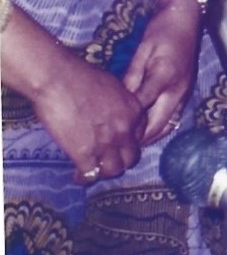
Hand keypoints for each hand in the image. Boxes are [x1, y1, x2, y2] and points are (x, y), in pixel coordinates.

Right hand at [36, 51, 146, 184]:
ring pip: (115, 170)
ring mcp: (107, 143)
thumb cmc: (80, 76)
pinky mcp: (85, 153)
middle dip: (119, 160)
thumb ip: (117, 105)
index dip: (127, 142)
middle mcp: (125, 130)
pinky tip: (77, 176)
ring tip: (93, 170)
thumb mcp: (112, 87)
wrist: (58, 79)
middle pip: (131, 157)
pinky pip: (91, 175)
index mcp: (135, 111)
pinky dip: (84, 178)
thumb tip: (109, 113)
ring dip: (104, 172)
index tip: (116, 144)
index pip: (139, 136)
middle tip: (106, 160)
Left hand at [124, 0, 203, 145]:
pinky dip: (160, 126)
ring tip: (131, 144)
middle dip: (141, 139)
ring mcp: (184, 91)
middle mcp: (178, 90)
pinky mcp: (186, 90)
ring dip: (152, 135)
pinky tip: (146, 130)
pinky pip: (173, 115)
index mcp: (165, 78)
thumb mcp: (142, 51)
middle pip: (159, 124)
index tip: (109, 135)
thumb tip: (120, 100)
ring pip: (168, 123)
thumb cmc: (162, 31)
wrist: (186, 19)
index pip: (142, 108)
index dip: (127, 125)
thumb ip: (132, 77)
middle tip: (119, 148)